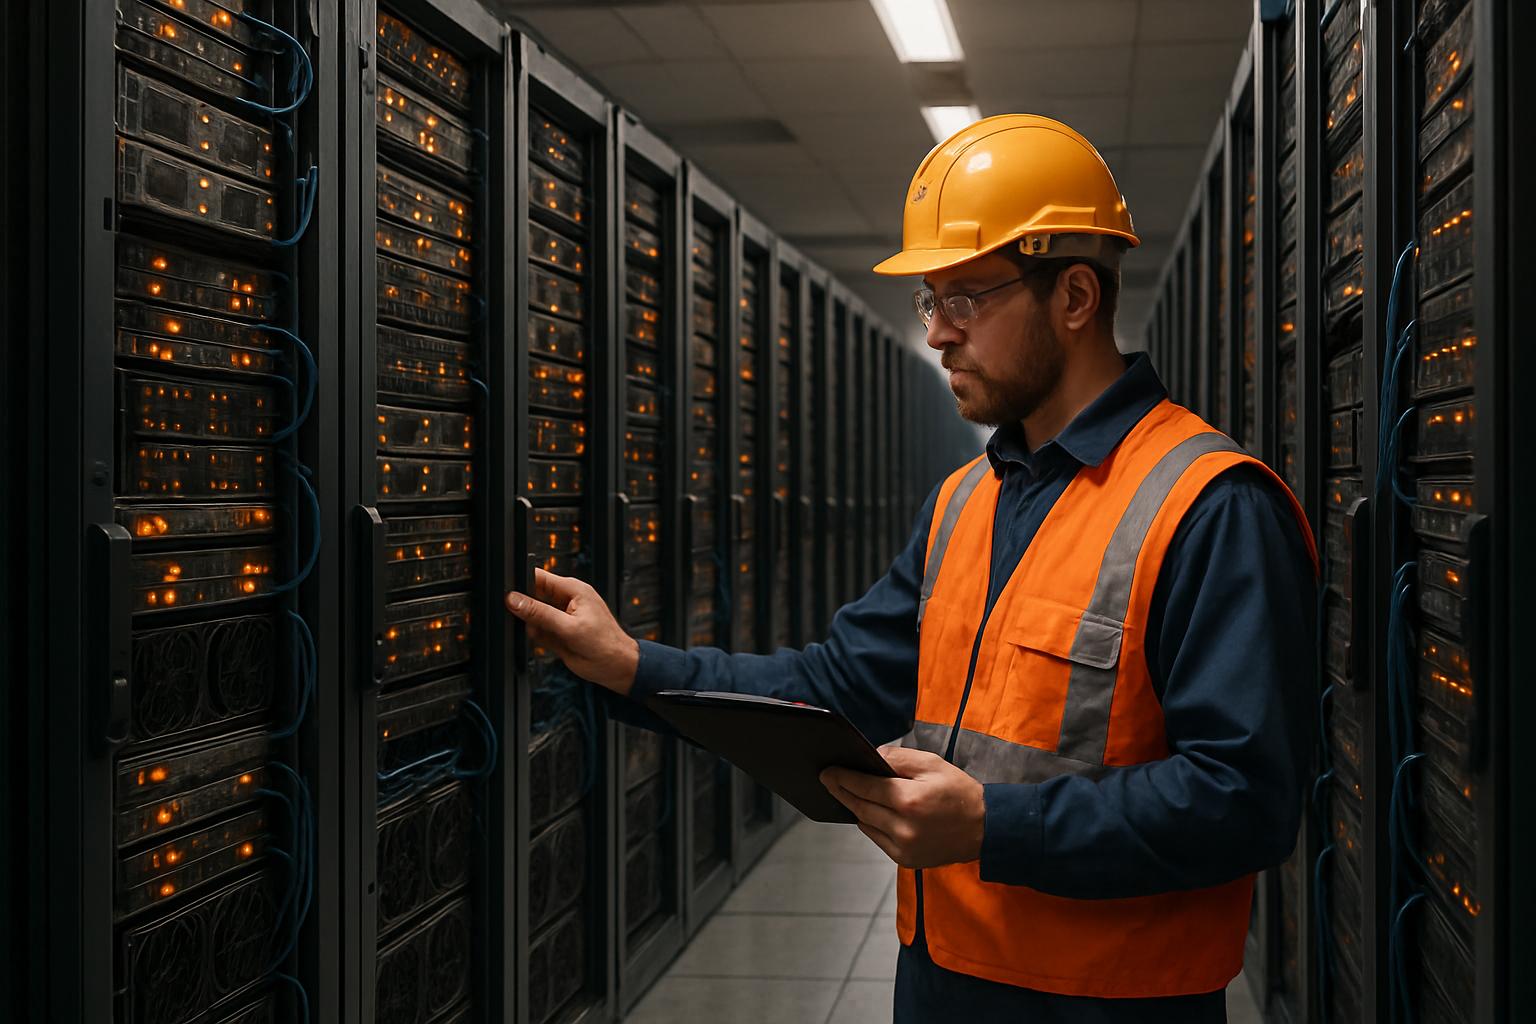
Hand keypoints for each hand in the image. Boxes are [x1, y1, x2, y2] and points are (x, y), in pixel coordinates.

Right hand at [505, 568, 639, 694]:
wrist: (616, 667)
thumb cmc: (604, 644)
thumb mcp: (569, 627)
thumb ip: (540, 613)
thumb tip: (515, 600)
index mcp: (572, 590)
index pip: (539, 577)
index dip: (521, 581)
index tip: (505, 591)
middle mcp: (565, 600)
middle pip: (533, 594)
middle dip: (522, 604)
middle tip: (513, 614)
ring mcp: (560, 617)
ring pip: (532, 614)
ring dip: (528, 622)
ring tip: (539, 631)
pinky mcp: (556, 633)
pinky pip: (536, 630)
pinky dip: (533, 635)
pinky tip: (542, 640)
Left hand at [820, 746, 985, 868]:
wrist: (985, 828)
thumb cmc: (959, 793)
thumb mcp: (932, 764)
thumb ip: (899, 758)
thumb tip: (872, 757)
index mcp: (909, 800)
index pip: (864, 786)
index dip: (842, 778)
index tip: (828, 772)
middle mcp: (903, 828)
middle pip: (860, 807)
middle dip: (842, 791)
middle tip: (827, 780)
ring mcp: (904, 847)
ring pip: (866, 824)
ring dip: (856, 808)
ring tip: (848, 793)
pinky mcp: (906, 860)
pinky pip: (878, 839)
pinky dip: (872, 824)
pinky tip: (871, 812)